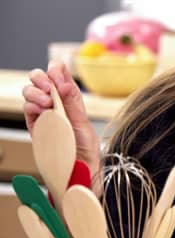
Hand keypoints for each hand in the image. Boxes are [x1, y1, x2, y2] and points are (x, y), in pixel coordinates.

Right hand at [23, 60, 100, 177]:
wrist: (78, 167)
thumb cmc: (84, 145)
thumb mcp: (83, 122)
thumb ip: (72, 103)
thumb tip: (65, 84)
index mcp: (70, 96)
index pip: (59, 73)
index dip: (56, 70)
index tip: (59, 77)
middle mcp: (55, 101)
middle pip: (39, 78)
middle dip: (41, 77)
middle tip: (49, 88)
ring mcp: (42, 111)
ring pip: (29, 91)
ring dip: (35, 92)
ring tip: (47, 102)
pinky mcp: (34, 124)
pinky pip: (27, 108)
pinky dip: (32, 105)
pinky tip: (42, 110)